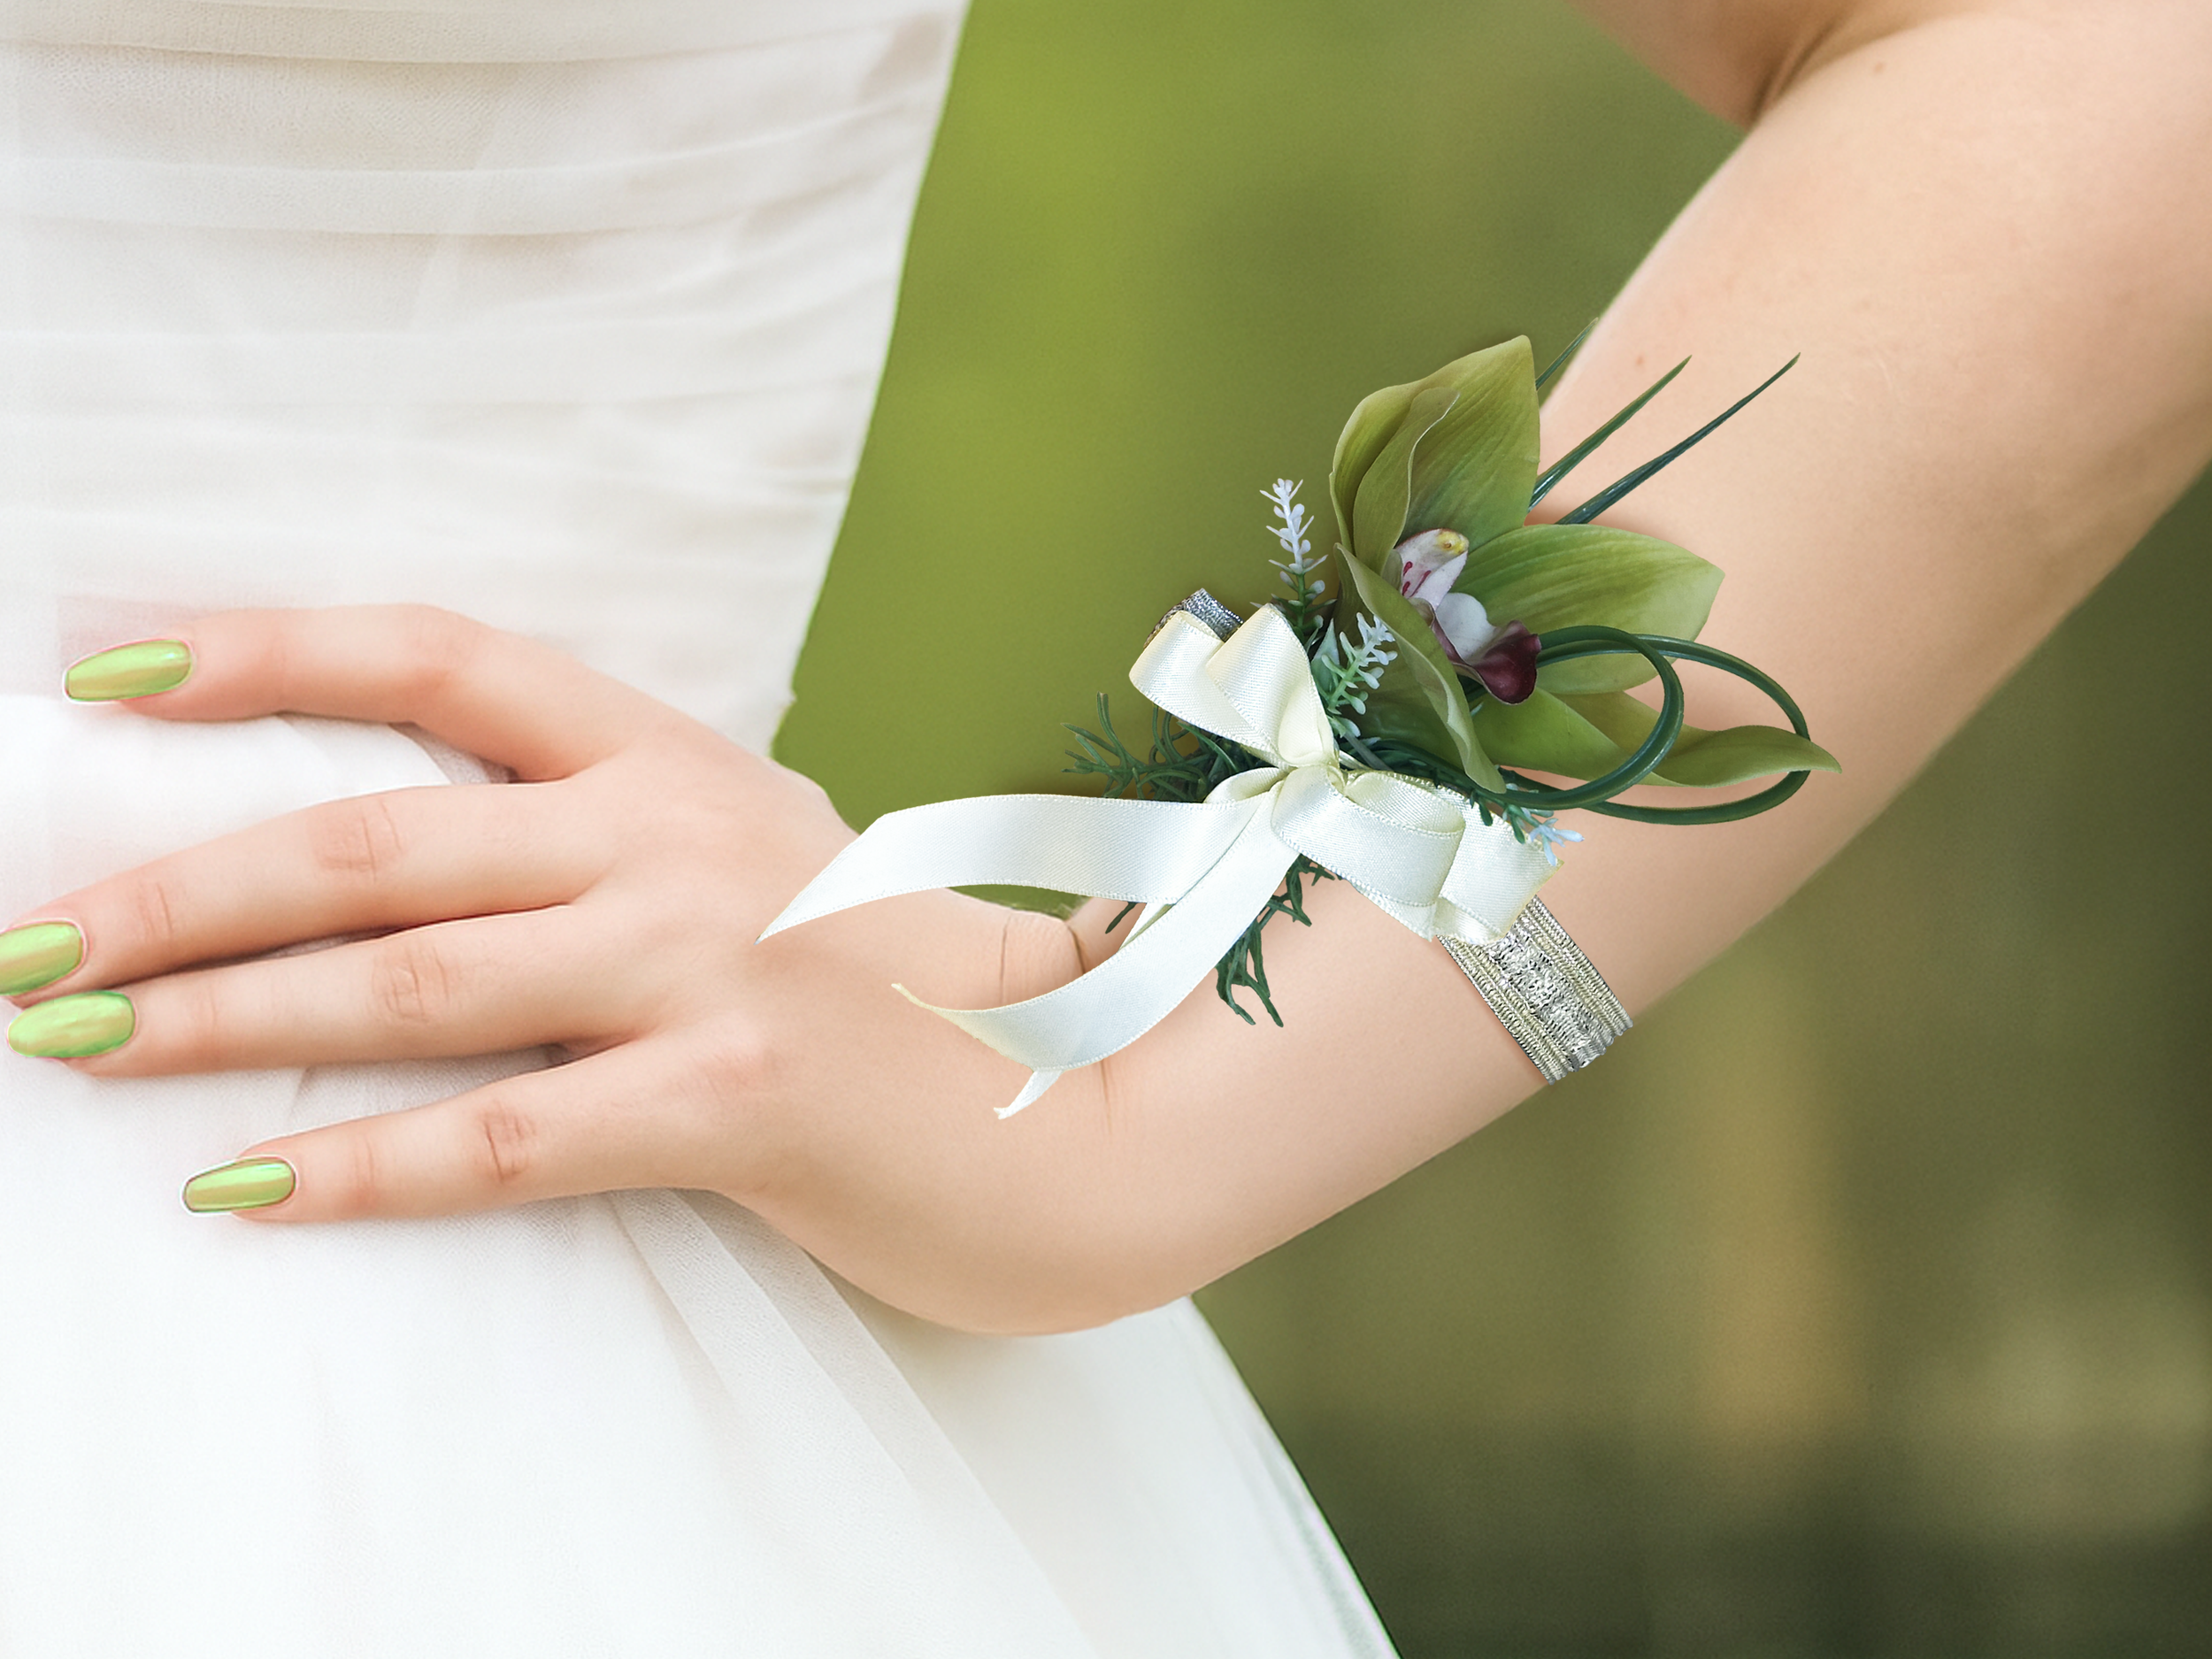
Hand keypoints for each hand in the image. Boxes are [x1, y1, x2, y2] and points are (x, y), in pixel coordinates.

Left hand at [3, 606, 1121, 1329]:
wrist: (1083, 1093)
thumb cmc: (900, 982)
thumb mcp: (763, 853)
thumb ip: (615, 834)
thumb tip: (414, 858)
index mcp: (674, 756)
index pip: (442, 659)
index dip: (266, 651)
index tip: (104, 671)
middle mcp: (678, 833)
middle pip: (377, 836)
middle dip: (173, 888)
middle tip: (27, 948)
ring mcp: (711, 959)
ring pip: (414, 980)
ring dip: (221, 1018)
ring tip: (76, 1050)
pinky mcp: (739, 1095)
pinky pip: (510, 1135)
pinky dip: (363, 1168)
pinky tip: (242, 1193)